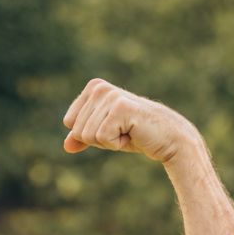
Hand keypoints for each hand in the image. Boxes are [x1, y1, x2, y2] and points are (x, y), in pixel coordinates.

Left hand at [62, 78, 200, 163]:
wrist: (167, 138)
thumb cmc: (134, 134)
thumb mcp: (102, 136)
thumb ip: (81, 137)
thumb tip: (66, 146)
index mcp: (93, 88)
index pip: (70, 123)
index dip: (89, 133)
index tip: (111, 127)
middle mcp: (99, 88)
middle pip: (78, 131)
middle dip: (99, 139)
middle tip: (122, 131)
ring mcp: (110, 96)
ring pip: (88, 136)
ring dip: (109, 142)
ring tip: (128, 131)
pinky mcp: (121, 108)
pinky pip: (102, 138)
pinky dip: (117, 144)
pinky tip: (132, 134)